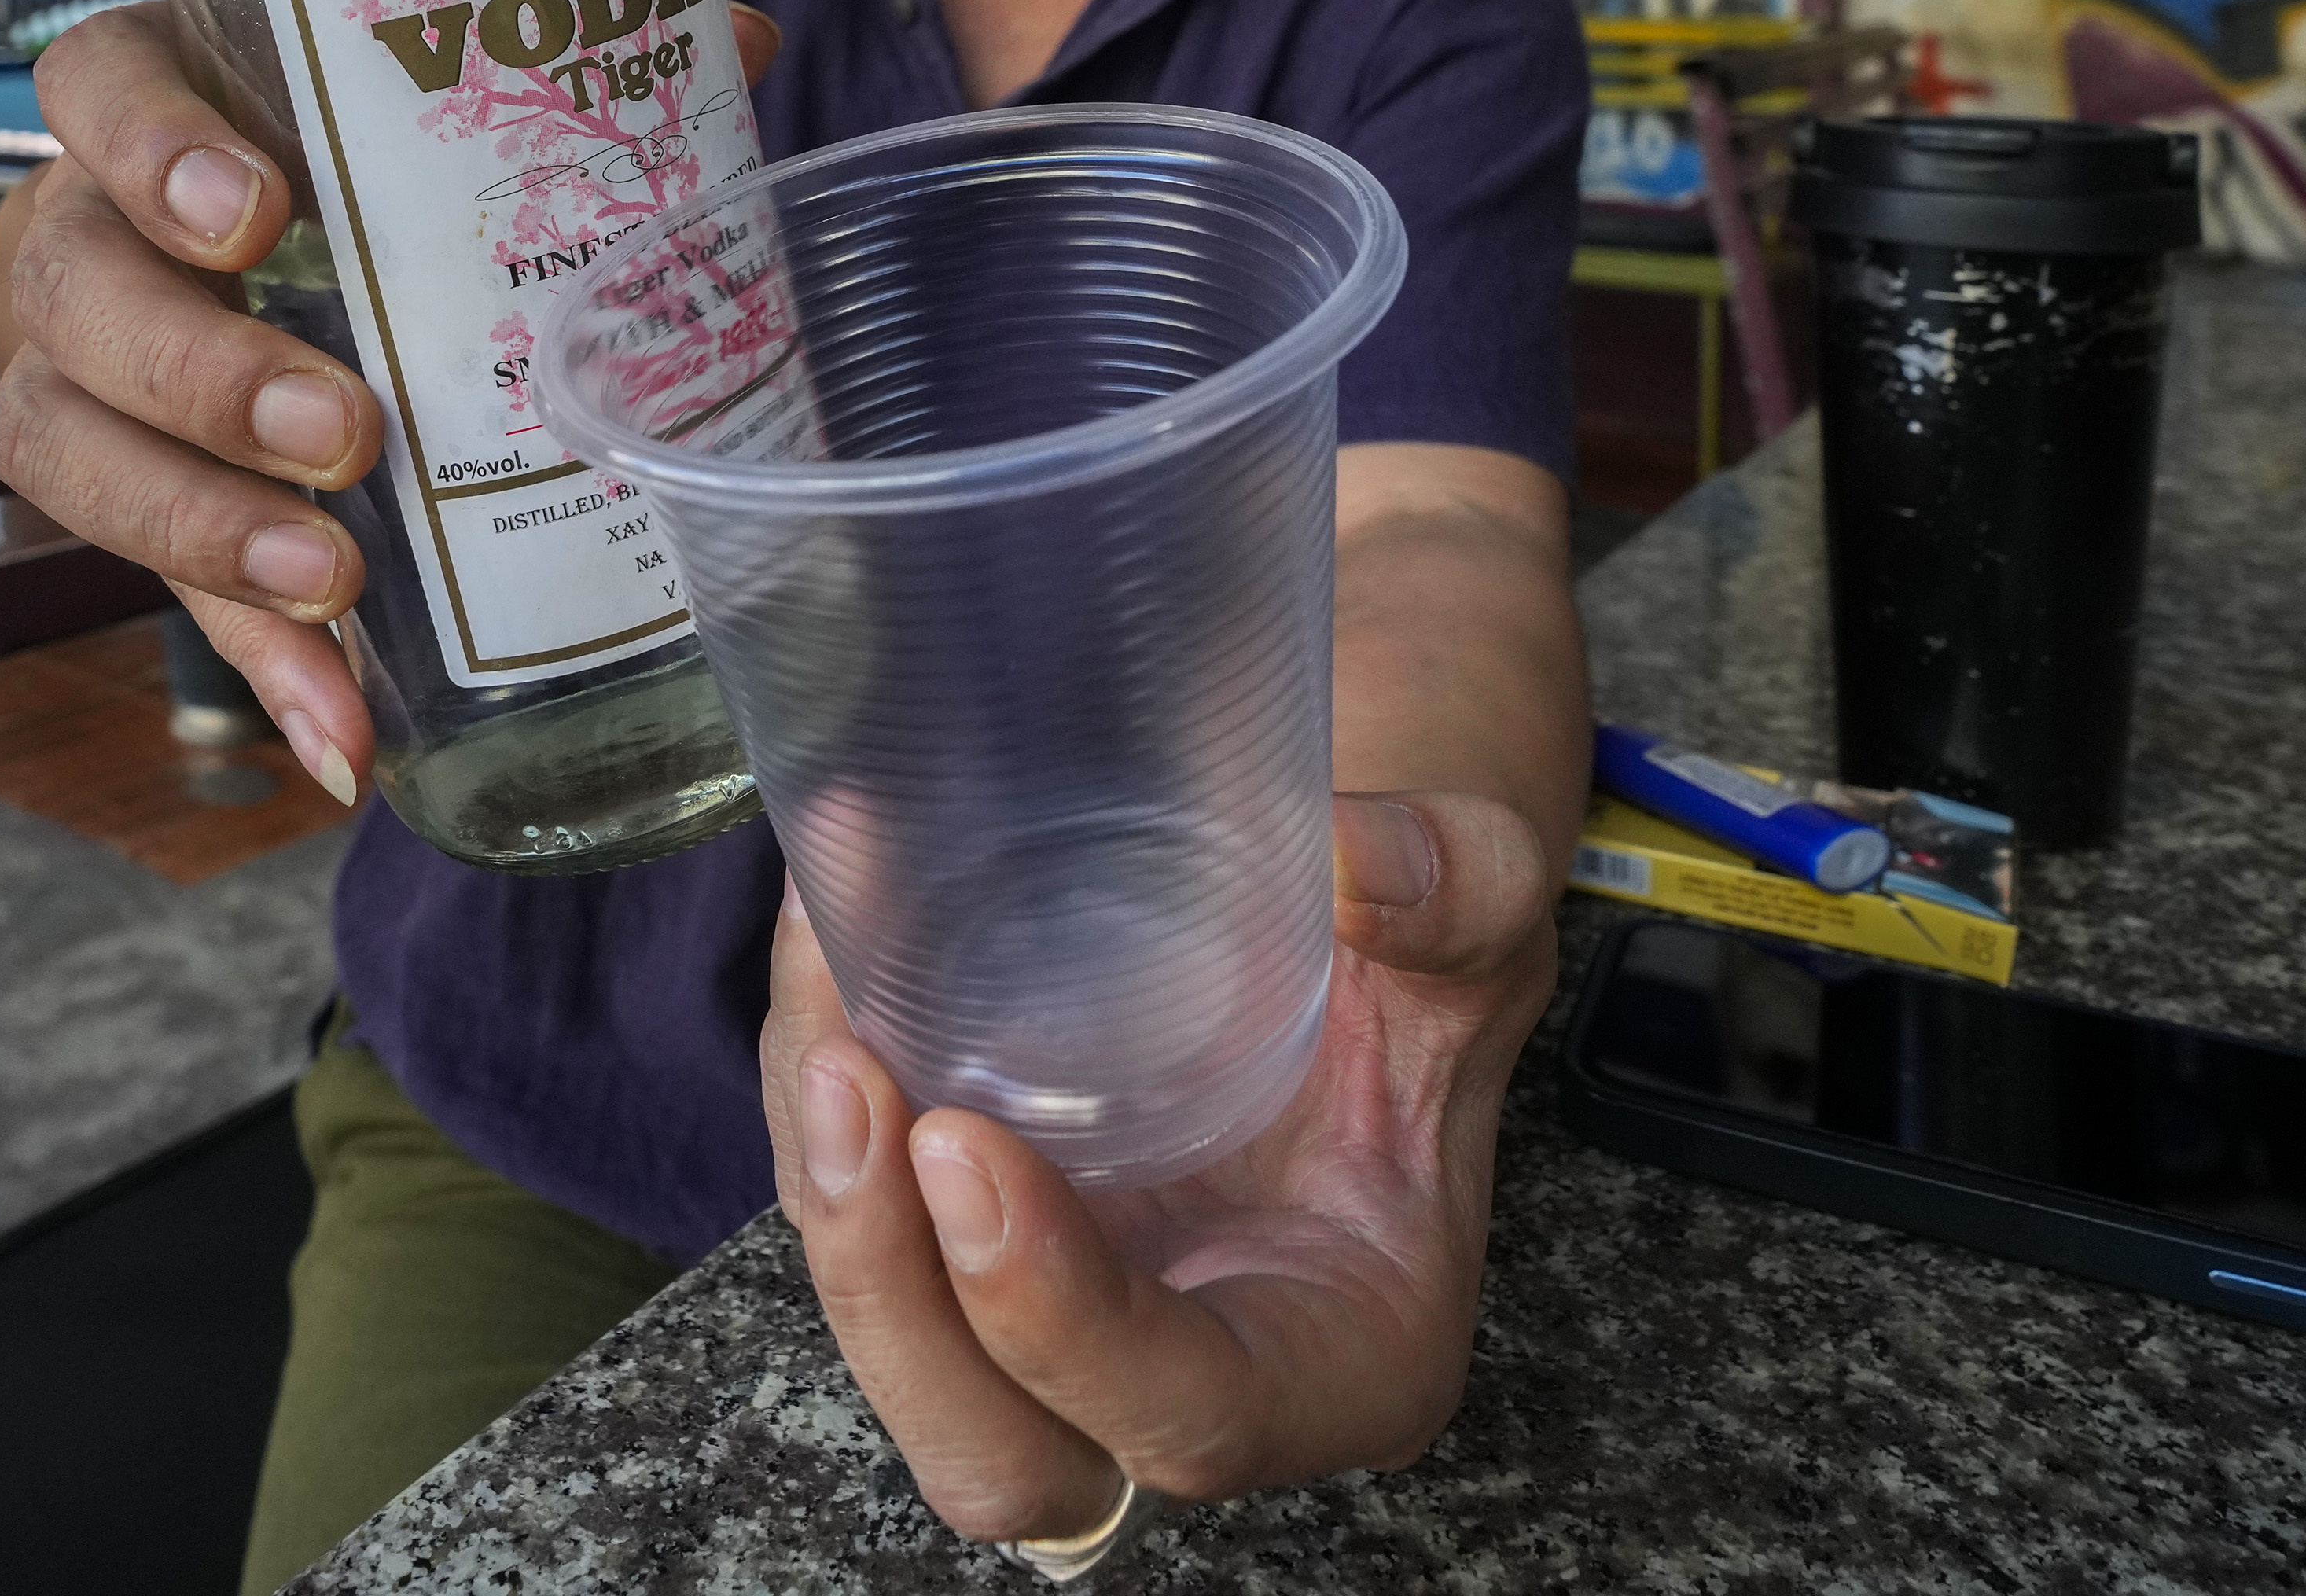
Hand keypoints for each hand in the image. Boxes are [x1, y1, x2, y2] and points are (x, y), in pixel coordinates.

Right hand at [0, 0, 779, 805]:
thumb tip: (741, 38)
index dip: (150, 146)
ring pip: (67, 448)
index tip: (257, 212)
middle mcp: (77, 230)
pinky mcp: (122, 503)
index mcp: (151, 98)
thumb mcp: (435, 107)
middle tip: (343, 429)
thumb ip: (566, 74)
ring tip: (331, 582)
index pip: (98, 87)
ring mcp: (74, 372)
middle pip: (76, 293)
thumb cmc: (362, 155)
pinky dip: (259, 666)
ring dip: (202, 529)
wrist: (284, 262)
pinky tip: (343, 732)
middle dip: (200, 373)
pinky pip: (161, 593)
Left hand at [759, 788, 1558, 1542]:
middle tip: (852, 1078)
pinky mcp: (982, 1255)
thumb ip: (1447, 889)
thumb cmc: (1430, 965)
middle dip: (890, 1290)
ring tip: (819, 986)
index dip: (1055, 1318)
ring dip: (830, 1189)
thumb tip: (1351, 856)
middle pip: (997, 1450)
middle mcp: (1184, 1384)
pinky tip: (824, 950)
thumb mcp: (1486, 916)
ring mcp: (1066, 1332)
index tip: (962, 1146)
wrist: (1355, 947)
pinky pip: (869, 1232)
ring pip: (902, 1348)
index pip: (1182, 1412)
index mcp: (1341, 1359)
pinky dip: (819, 1109)